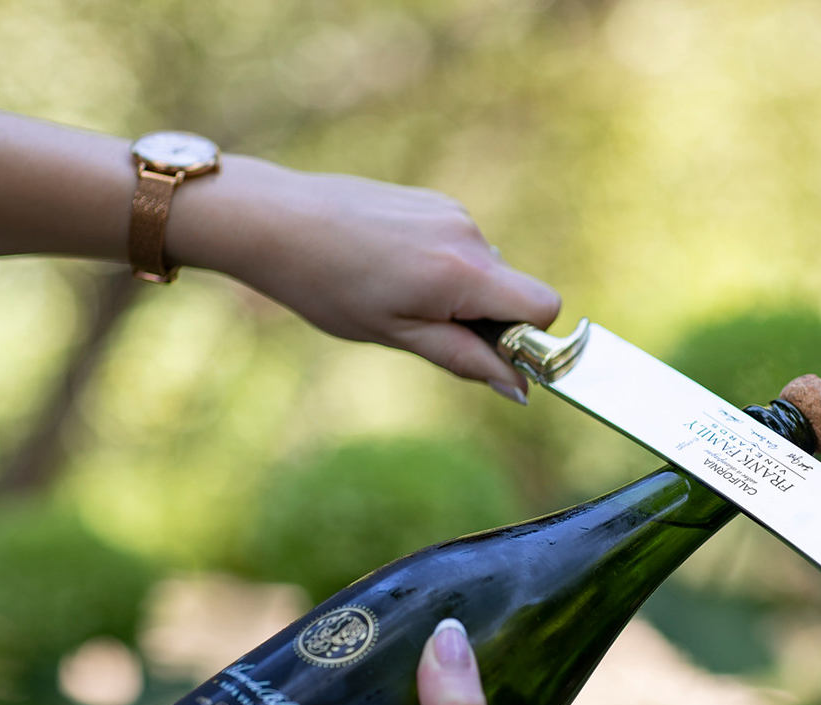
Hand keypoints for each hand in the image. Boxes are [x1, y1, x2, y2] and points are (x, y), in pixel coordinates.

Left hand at [175, 157, 561, 401]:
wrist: (276, 221)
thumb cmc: (329, 285)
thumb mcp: (398, 336)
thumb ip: (466, 360)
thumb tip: (518, 388)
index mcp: (464, 271)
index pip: (544, 306)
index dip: (529, 338)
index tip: (488, 354)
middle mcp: (468, 234)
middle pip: (514, 290)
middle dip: (487, 320)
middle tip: (423, 329)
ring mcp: (451, 211)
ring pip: (485, 271)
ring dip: (459, 294)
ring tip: (395, 295)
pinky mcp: (433, 200)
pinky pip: (461, 247)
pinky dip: (441, 268)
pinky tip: (390, 269)